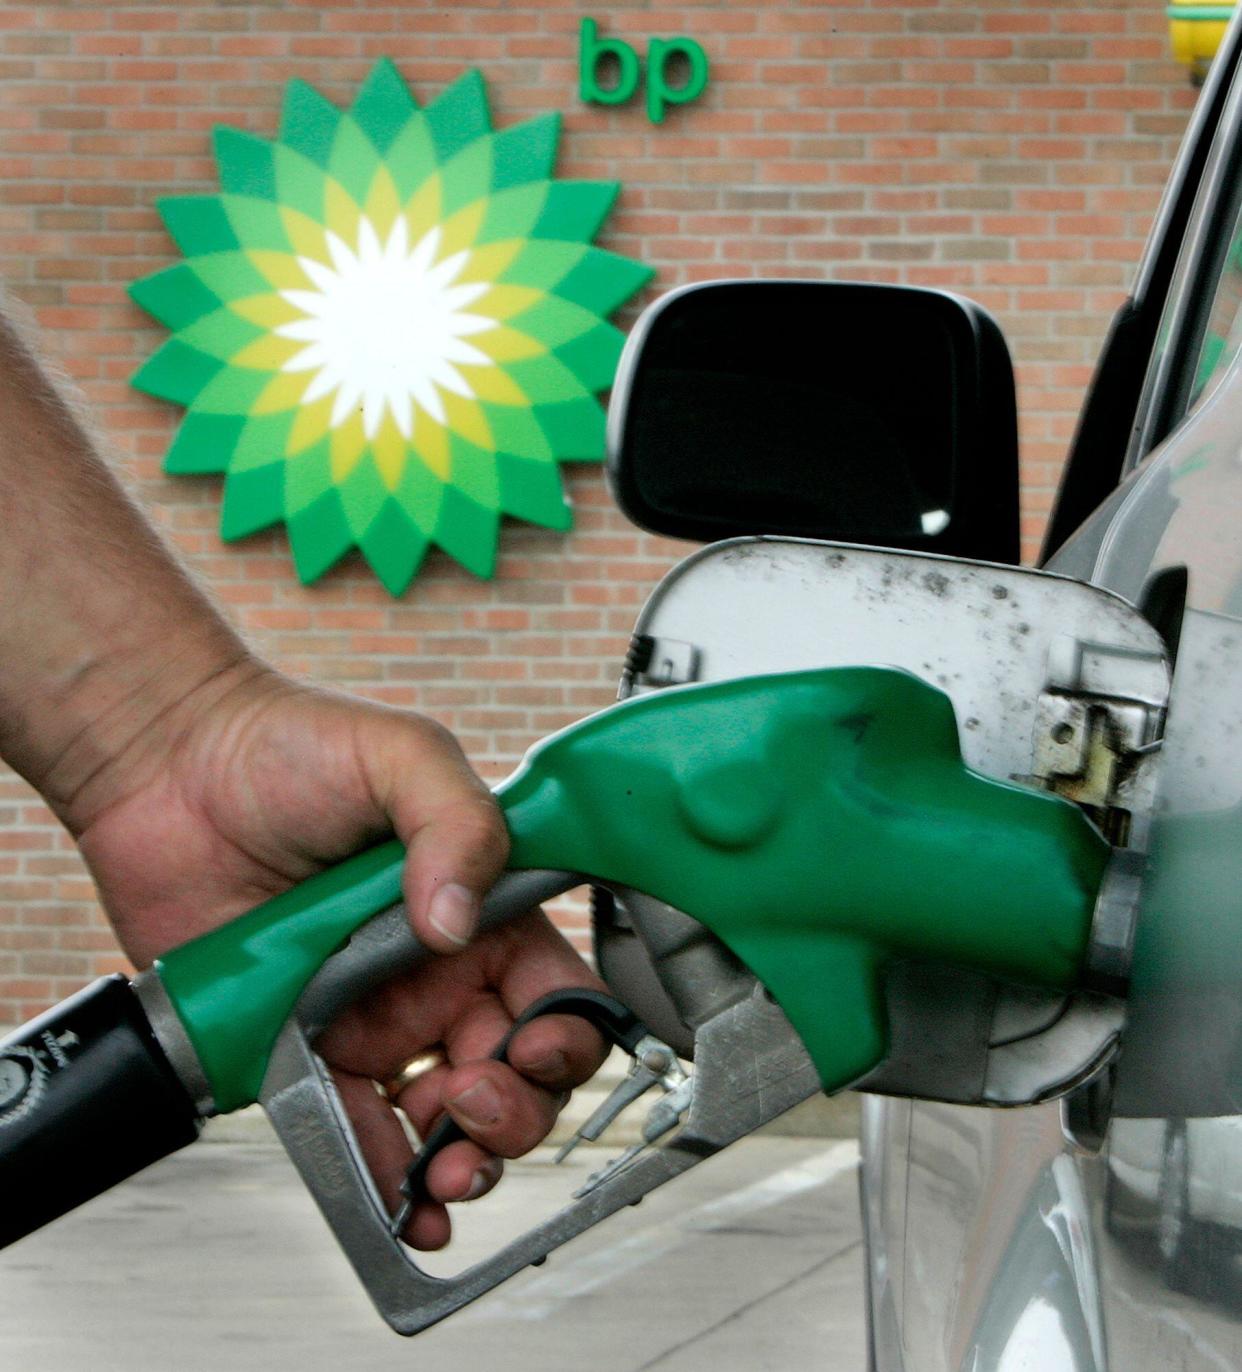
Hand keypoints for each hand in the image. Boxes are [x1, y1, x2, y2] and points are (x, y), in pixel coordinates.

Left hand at [65, 664, 608, 1248]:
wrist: (168, 764)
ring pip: (444, 1118)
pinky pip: (352, 1128)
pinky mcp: (298, 1048)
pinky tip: (400, 1201)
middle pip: (514, 1071)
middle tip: (473, 1103)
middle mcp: (434, 972)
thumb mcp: (400, 755)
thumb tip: (457, 921)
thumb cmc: (291, 744)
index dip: (563, 1034)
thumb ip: (456, 822)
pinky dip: (382, 1176)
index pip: (554, 991)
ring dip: (461, 1162)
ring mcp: (369, 1016)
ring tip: (444, 1171)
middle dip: (515, 1111)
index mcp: (478, 909)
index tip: (534, 1046)